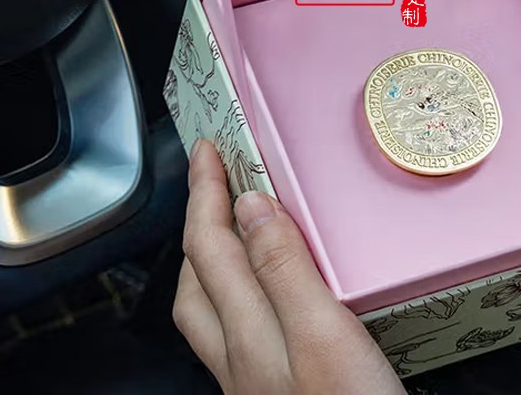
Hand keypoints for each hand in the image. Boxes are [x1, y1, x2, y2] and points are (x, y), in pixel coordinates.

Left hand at [174, 140, 405, 394]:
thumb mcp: (324, 334)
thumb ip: (284, 268)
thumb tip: (251, 204)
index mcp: (248, 333)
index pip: (210, 245)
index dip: (206, 191)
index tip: (207, 151)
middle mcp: (239, 357)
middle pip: (197, 279)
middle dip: (198, 222)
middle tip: (215, 182)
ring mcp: (252, 379)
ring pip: (210, 308)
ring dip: (211, 258)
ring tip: (230, 227)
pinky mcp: (274, 391)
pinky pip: (236, 327)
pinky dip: (239, 292)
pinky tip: (266, 295)